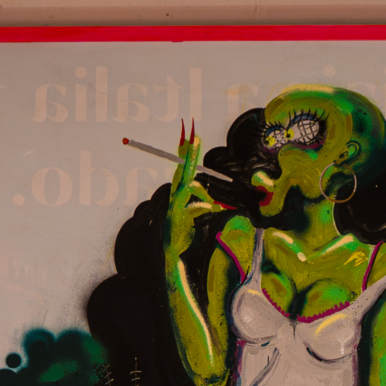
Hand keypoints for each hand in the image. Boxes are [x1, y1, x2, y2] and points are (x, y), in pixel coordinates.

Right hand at [165, 121, 219, 250]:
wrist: (172, 249)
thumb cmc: (183, 229)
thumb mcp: (193, 214)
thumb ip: (200, 204)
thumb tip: (212, 202)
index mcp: (178, 192)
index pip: (182, 169)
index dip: (186, 153)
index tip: (190, 136)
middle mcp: (174, 196)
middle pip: (182, 171)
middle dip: (189, 155)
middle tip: (194, 137)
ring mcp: (174, 205)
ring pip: (189, 187)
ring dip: (203, 193)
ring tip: (214, 205)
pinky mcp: (177, 217)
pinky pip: (193, 207)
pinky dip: (202, 207)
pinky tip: (211, 210)